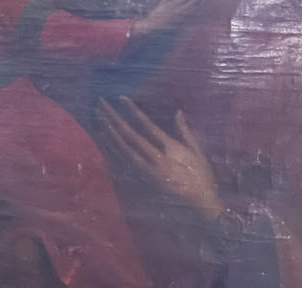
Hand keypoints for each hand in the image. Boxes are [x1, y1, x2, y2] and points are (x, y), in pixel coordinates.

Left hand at [98, 96, 224, 220]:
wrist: (201, 202)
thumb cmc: (202, 175)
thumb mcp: (198, 151)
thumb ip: (185, 131)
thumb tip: (178, 112)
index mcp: (171, 148)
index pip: (148, 126)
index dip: (134, 112)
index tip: (122, 98)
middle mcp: (156, 158)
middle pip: (130, 135)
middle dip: (115, 118)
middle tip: (101, 103)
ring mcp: (147, 169)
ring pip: (123, 148)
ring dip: (110, 132)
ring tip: (99, 117)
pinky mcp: (143, 179)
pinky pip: (124, 162)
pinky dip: (113, 150)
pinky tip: (104, 140)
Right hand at [132, 0, 201, 37]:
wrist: (153, 27)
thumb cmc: (156, 15)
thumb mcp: (161, 4)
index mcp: (173, 5)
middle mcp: (179, 11)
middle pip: (193, 2)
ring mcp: (182, 18)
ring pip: (195, 9)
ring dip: (201, 3)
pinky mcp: (183, 23)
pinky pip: (193, 17)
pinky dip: (198, 12)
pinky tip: (202, 9)